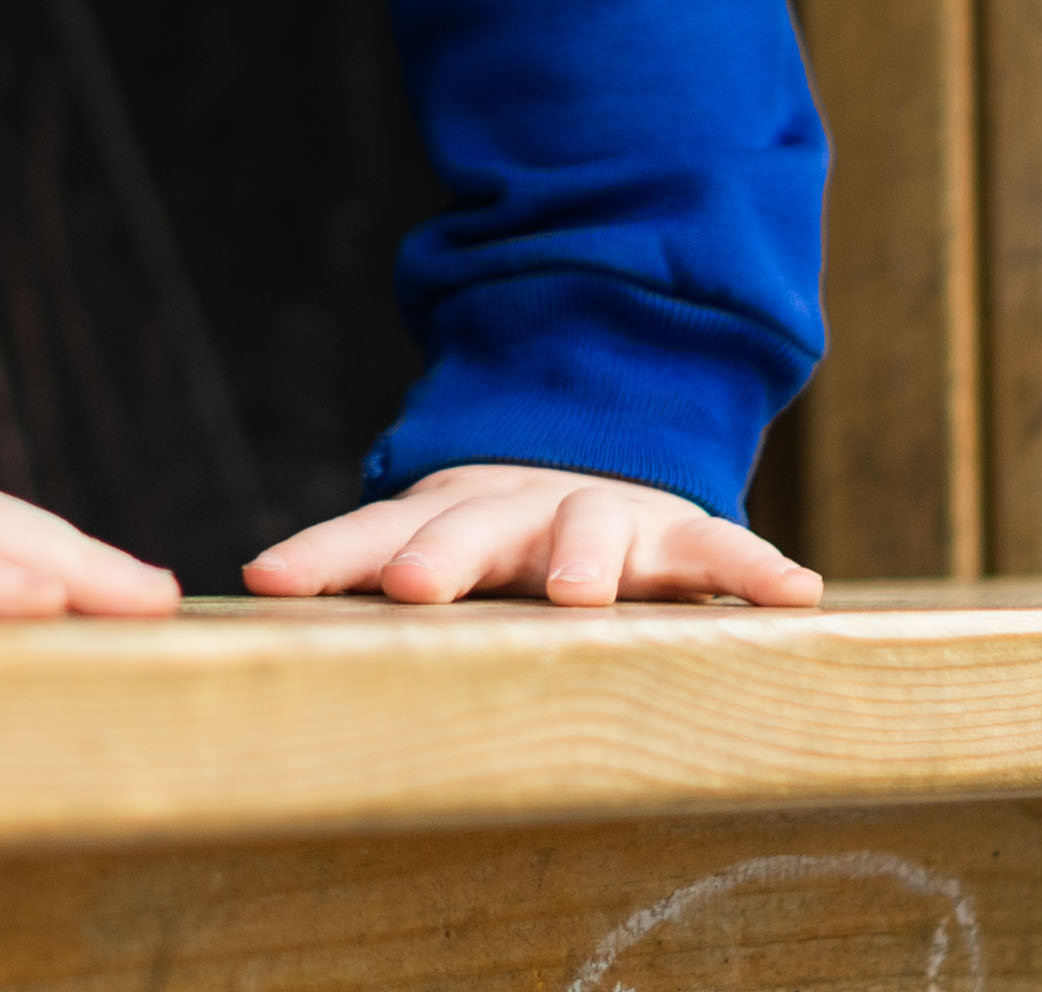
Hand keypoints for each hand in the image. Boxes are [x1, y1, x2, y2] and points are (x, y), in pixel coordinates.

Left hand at [241, 461, 820, 606]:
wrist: (604, 444)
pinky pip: (722, 549)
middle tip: (414, 588)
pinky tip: (795, 598)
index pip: (367, 531)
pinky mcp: (680, 532)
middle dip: (441, 556)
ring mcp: (602, 515)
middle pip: (468, 525)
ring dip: (583, 559)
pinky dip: (756, 572)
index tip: (267, 578)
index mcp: (444, 516)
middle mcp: (516, 510)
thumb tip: (246, 594)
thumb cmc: (496, 528)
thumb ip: (356, 560)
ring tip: (581, 595)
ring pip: (591, 529)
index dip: (320, 556)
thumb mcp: (426, 533)